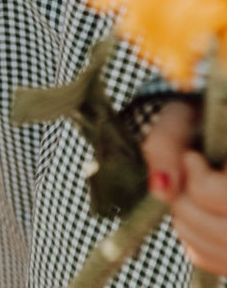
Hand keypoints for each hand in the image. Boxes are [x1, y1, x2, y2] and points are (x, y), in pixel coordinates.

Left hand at [144, 99, 226, 273]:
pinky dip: (197, 245)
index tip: (191, 158)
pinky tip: (198, 215)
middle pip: (224, 233)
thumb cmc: (200, 120)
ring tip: (189, 194)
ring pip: (222, 251)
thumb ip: (166, 143)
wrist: (217, 132)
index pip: (224, 196)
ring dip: (188, 225)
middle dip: (187, 207)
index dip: (199, 184)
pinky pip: (220, 263)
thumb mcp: (181, 116)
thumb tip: (160, 190)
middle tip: (184, 179)